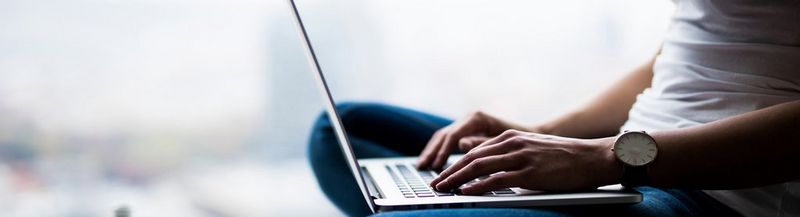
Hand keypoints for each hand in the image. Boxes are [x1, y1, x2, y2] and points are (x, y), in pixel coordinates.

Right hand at [416, 111, 528, 168]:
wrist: (532, 133)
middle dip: (432, 151)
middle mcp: (470, 117)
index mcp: (477, 117)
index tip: (438, 166)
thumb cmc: (522, 138)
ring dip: (432, 151)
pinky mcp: (467, 130)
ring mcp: (467, 123)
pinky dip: (439, 150)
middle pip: (444, 135)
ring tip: (422, 166)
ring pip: (443, 136)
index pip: (454, 135)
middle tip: (422, 167)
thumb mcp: (504, 141)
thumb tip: (460, 145)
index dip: (443, 152)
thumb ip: (482, 143)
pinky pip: (448, 140)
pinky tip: (433, 162)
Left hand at [429, 130, 620, 193]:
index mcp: (511, 137)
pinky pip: (498, 179)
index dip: (455, 163)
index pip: (475, 150)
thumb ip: (511, 156)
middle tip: (434, 183)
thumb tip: (491, 170)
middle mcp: (512, 143)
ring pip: (479, 167)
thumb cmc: (566, 158)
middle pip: (471, 157)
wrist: (595, 157)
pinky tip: (466, 192)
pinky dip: (478, 186)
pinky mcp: (530, 173)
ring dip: (457, 179)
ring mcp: (521, 157)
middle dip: (449, 171)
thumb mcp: (533, 150)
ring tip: (442, 189)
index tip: (442, 174)